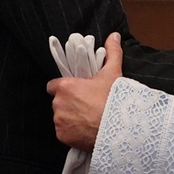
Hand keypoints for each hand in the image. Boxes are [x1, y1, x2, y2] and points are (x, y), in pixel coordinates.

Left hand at [47, 32, 122, 151]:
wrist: (119, 129)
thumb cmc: (114, 100)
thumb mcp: (113, 73)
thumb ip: (112, 52)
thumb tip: (114, 36)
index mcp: (66, 87)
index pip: (53, 85)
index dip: (63, 87)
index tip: (74, 90)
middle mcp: (59, 104)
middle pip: (58, 102)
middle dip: (68, 103)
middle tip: (86, 105)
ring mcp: (60, 121)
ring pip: (61, 117)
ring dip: (69, 117)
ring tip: (87, 119)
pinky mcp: (63, 136)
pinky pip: (63, 132)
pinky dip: (71, 132)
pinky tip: (86, 129)